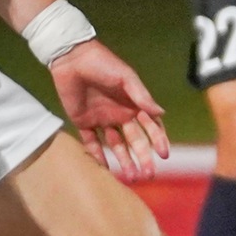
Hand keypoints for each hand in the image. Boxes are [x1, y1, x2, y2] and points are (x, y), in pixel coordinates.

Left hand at [47, 40, 170, 182]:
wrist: (71, 58)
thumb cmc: (102, 63)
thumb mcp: (126, 78)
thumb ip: (142, 96)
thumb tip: (162, 113)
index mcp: (133, 104)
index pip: (150, 126)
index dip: (158, 140)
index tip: (164, 155)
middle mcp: (120, 114)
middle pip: (134, 141)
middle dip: (143, 158)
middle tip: (148, 174)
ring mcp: (102, 120)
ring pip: (116, 145)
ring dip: (124, 161)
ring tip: (132, 177)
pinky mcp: (83, 122)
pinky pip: (92, 143)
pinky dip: (98, 156)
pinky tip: (106, 170)